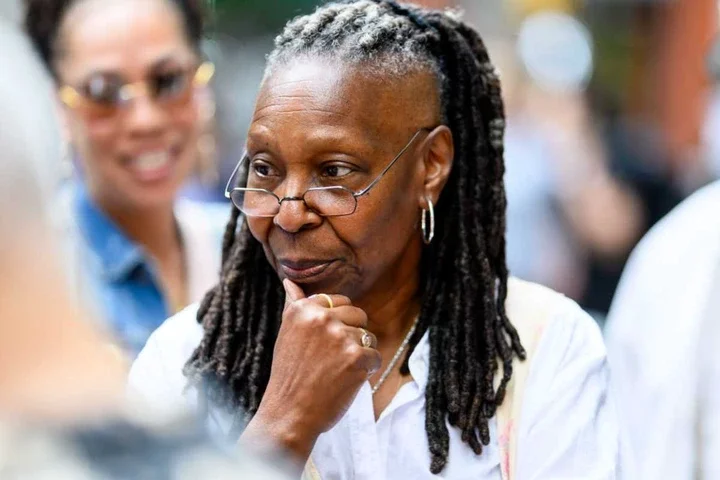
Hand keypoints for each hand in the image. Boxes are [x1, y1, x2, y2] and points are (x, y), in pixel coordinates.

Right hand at [242, 279, 380, 461]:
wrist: (289, 413)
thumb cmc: (289, 376)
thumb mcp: (286, 334)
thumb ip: (295, 305)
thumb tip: (290, 281)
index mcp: (303, 309)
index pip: (338, 301)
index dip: (338, 323)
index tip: (327, 343)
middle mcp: (321, 318)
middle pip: (358, 314)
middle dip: (352, 336)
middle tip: (333, 360)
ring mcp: (339, 336)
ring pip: (368, 336)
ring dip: (360, 354)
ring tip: (338, 371)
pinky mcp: (356, 357)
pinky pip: (375, 356)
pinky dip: (367, 370)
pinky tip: (348, 380)